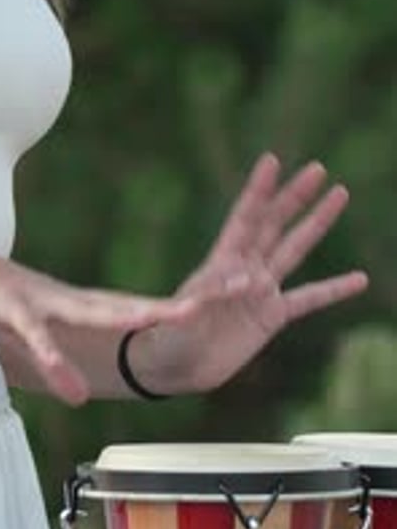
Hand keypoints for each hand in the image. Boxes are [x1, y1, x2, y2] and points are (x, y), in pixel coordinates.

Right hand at [0, 240, 247, 404]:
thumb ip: (59, 366)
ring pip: (96, 312)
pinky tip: (72, 388)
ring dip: (131, 315)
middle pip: (136, 305)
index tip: (224, 306)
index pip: (146, 310)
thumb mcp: (38, 339)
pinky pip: (38, 337)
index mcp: (89, 307)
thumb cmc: (6, 303)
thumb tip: (79, 398)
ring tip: (167, 317)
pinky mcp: (15, 311)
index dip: (186, 311)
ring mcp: (48, 303)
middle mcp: (78, 302)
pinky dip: (55, 359)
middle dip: (179, 306)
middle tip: (223, 296)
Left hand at [155, 153, 367, 391]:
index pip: (244, 218)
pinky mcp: (272, 316)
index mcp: (221, 261)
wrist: (177, 367)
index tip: (271, 161)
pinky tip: (360, 279)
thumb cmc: (168, 337)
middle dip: (295, 196)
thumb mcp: (182, 315)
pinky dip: (335, 290)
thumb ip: (213, 295)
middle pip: (274, 224)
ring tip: (340, 194)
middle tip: (317, 169)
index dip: (258, 190)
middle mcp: (245, 268)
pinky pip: (309, 300)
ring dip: (317, 223)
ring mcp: (261, 290)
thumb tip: (250, 280)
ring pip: (294, 249)